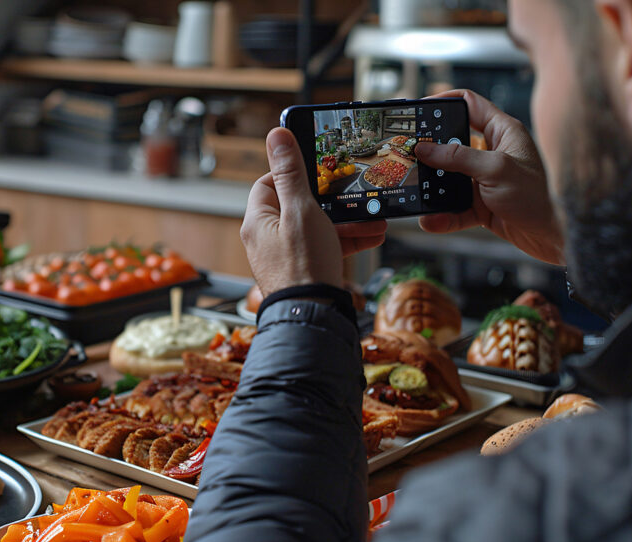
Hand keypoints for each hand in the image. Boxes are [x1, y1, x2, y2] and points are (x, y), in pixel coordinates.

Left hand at [240, 128, 386, 295]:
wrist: (313, 317)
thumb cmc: (302, 266)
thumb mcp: (300, 210)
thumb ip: (291, 172)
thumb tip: (275, 135)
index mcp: (258, 220)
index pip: (269, 183)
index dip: (294, 173)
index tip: (318, 168)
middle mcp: (267, 238)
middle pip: (299, 205)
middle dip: (332, 200)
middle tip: (354, 193)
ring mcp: (286, 256)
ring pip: (318, 227)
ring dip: (347, 220)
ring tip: (374, 216)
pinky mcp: (305, 270)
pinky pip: (326, 247)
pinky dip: (347, 241)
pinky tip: (372, 235)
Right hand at [415, 90, 564, 264]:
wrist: (551, 237)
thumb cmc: (537, 196)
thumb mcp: (495, 169)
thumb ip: (458, 157)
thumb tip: (426, 149)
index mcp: (503, 132)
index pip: (471, 104)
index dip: (445, 102)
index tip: (421, 109)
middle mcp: (492, 153)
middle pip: (452, 143)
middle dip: (430, 151)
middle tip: (409, 154)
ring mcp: (484, 180)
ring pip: (449, 178)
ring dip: (433, 188)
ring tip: (417, 192)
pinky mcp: (480, 204)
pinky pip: (454, 207)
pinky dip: (442, 215)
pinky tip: (431, 220)